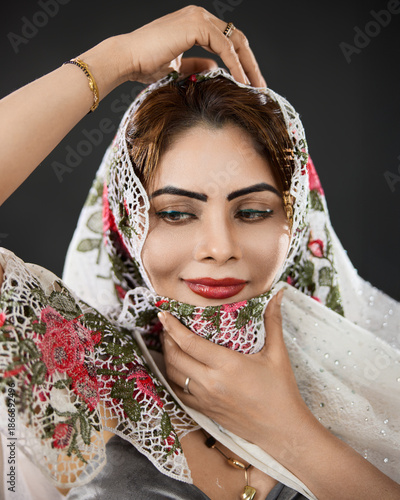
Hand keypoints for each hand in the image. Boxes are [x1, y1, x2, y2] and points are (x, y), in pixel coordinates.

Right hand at [108, 6, 265, 85]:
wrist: (127, 58)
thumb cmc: (145, 63)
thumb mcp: (178, 67)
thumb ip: (197, 65)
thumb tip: (214, 68)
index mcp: (196, 23)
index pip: (228, 40)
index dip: (242, 61)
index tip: (250, 82)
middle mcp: (199, 15)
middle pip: (237, 38)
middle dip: (251, 63)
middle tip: (261, 85)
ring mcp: (198, 17)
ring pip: (235, 41)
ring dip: (248, 65)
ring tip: (255, 86)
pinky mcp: (196, 25)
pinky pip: (225, 46)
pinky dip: (235, 64)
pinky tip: (240, 80)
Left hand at [159, 289, 310, 451]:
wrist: (282, 429)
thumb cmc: (281, 390)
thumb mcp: (278, 353)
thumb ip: (273, 321)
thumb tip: (277, 294)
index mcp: (227, 365)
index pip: (190, 342)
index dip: (173, 327)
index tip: (163, 314)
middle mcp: (211, 382)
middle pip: (176, 357)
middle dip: (167, 339)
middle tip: (166, 325)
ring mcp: (205, 399)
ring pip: (173, 375)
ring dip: (167, 357)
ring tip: (169, 342)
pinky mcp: (204, 410)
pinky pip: (178, 393)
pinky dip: (172, 378)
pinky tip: (175, 368)